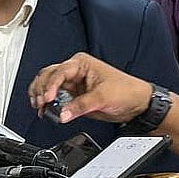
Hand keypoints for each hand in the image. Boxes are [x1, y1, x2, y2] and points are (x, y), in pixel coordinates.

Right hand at [28, 52, 152, 123]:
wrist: (138, 104)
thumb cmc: (126, 91)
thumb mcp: (102, 97)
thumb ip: (80, 106)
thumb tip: (62, 113)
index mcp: (81, 64)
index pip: (59, 72)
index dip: (50, 85)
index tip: (47, 98)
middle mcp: (74, 71)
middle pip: (48, 76)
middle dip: (41, 89)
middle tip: (40, 103)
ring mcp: (73, 84)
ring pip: (48, 86)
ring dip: (41, 96)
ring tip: (40, 108)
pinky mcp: (73, 96)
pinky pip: (55, 98)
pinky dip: (48, 104)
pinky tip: (45, 110)